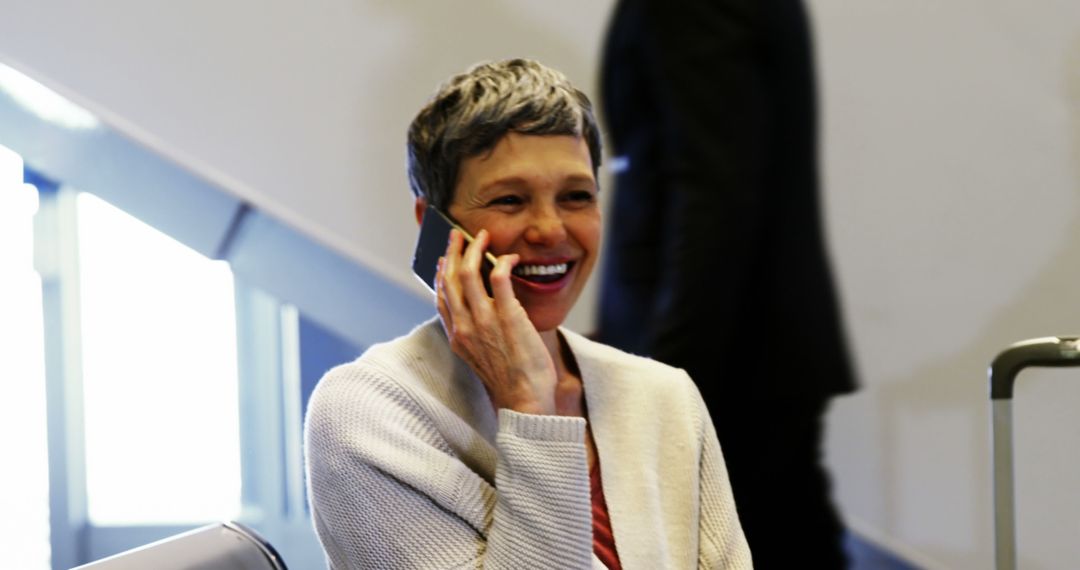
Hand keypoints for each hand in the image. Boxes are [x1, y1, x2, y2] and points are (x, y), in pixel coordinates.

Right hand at [436, 228, 556, 414]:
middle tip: (458, 235)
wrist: (525, 401)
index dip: (440, 274)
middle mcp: (465, 327)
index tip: (445, 259)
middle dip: (453, 252)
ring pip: (469, 274)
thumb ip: (477, 334)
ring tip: (482, 236)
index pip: (441, 298)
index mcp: (458, 337)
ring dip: (474, 250)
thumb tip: (482, 313)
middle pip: (450, 280)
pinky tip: (510, 257)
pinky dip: (502, 262)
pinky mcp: (508, 317)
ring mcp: (485, 321)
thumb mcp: (482, 357)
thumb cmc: (510, 381)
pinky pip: (499, 279)